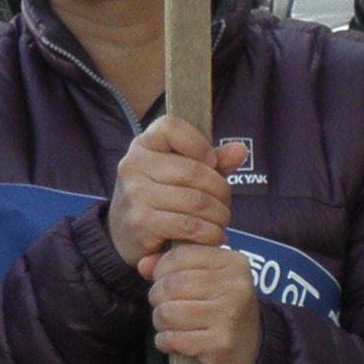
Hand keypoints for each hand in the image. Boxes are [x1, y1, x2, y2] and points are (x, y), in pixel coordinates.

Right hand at [107, 114, 233, 268]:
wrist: (122, 235)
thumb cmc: (157, 198)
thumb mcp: (180, 173)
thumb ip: (211, 161)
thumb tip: (240, 150)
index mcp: (143, 145)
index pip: (171, 126)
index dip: (198, 142)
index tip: (211, 162)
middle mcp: (134, 165)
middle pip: (194, 171)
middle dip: (221, 191)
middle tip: (225, 204)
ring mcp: (135, 194)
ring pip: (196, 201)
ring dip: (219, 216)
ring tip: (221, 222)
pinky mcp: (141, 223)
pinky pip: (189, 226)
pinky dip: (209, 234)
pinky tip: (212, 236)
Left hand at [147, 239, 261, 363]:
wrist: (249, 350)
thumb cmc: (221, 309)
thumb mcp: (206, 279)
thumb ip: (173, 266)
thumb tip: (142, 264)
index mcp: (233, 263)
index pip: (180, 255)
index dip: (160, 269)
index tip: (161, 281)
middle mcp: (235, 286)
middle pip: (171, 284)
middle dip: (157, 297)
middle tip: (162, 305)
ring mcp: (229, 315)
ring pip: (168, 312)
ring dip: (160, 321)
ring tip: (168, 324)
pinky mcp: (220, 343)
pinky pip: (174, 338)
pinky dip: (165, 341)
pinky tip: (172, 341)